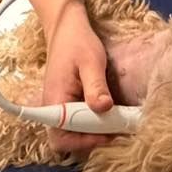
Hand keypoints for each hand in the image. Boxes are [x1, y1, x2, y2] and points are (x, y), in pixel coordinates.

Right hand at [42, 0, 118, 155]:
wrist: (67, 29)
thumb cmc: (78, 43)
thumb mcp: (91, 61)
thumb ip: (96, 86)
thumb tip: (103, 108)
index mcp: (54, 102)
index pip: (62, 137)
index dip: (86, 141)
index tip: (110, 133)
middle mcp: (53, 109)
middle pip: (67, 140)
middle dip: (92, 139)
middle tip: (118, 128)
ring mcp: (59, 107)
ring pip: (73, 133)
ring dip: (94, 132)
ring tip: (117, 122)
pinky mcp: (67, 104)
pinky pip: (77, 122)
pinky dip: (92, 123)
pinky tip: (110, 115)